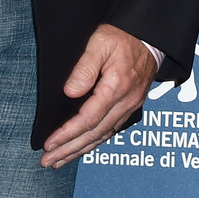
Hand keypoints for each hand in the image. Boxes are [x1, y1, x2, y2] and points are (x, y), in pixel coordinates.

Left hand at [39, 23, 155, 168]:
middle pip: (95, 134)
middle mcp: (126, 101)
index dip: (68, 134)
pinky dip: (94, 143)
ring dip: (80, 151)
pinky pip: (111, 130)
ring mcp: (131, 106)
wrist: (150, 36)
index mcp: (117, 86)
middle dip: (69, 150)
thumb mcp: (100, 41)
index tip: (50, 144)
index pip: (89, 119)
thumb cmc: (123, 36)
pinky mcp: (131, 106)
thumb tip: (70, 92)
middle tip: (48, 161)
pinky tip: (82, 148)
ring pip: (103, 136)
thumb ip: (85, 67)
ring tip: (59, 160)